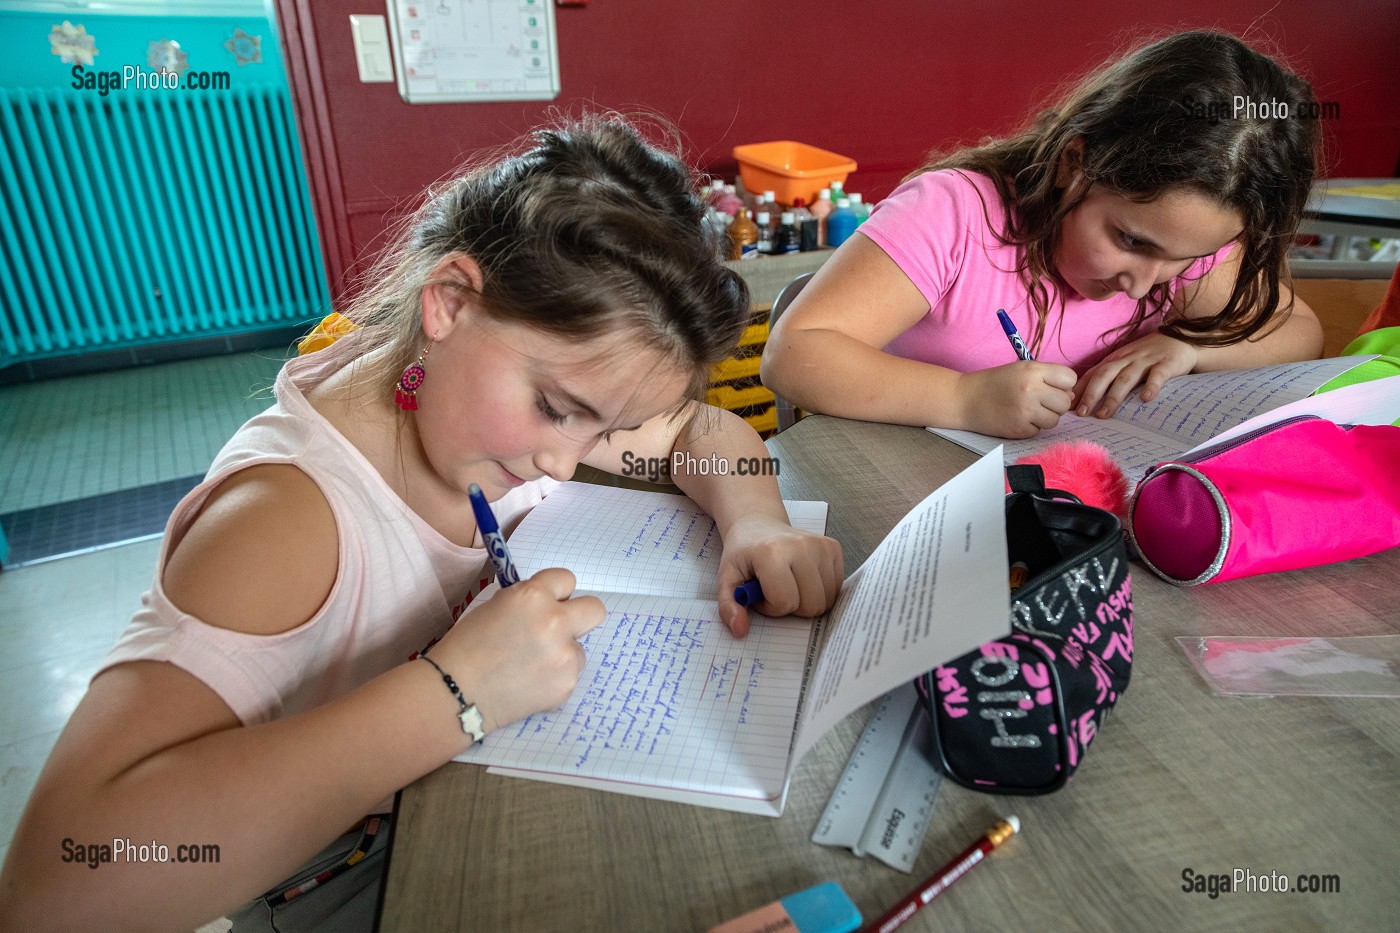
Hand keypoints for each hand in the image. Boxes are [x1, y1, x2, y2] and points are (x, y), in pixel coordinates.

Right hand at [434, 568, 604, 732]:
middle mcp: (554, 621)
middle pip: (595, 609)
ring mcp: (563, 654)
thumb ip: (530, 602)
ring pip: (580, 648)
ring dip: (562, 654)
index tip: (550, 604)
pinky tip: (527, 684)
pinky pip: (570, 674)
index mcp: (533, 595)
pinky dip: (554, 679)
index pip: (567, 579)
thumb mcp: (497, 606)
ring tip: (529, 667)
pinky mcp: (566, 683)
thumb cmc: (467, 647)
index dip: (557, 594)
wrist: (455, 691)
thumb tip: (552, 604)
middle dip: (582, 617)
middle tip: (562, 630)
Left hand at [716, 515, 842, 637]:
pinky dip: (820, 591)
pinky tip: (803, 578)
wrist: (758, 525)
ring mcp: (821, 545)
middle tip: (775, 589)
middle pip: (811, 605)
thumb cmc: (743, 554)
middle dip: (792, 606)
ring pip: (826, 600)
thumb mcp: (727, 579)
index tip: (761, 592)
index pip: (784, 602)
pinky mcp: (833, 547)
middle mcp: (801, 546)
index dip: (771, 606)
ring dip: (807, 600)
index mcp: (772, 552)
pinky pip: (836, 589)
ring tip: (788, 583)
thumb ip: (729, 606)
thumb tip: (740, 630)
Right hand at [955, 362, 1076, 437]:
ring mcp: (1026, 411)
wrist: (964, 399)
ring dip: (1044, 417)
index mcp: (1033, 370)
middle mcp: (1032, 389)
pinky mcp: (1019, 429)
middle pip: (1065, 402)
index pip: (1069, 379)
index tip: (1050, 386)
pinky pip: (1039, 431)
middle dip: (1054, 403)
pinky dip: (1030, 427)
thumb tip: (1071, 396)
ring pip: (1055, 420)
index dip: (1062, 384)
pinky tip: (1016, 418)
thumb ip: (1047, 377)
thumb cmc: (994, 382)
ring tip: (1027, 410)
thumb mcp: (1020, 369)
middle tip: (1037, 401)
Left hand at [1073, 332, 1198, 417]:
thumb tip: (1082, 399)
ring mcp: (1146, 361)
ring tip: (1104, 414)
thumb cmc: (1148, 356)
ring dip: (1113, 397)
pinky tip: (1145, 399)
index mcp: (1115, 359)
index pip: (1093, 374)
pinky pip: (1158, 375)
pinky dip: (1151, 386)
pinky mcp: (1167, 364)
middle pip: (1104, 375)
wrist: (1182, 338)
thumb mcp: (1124, 362)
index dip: (1079, 389)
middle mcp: (1127, 358)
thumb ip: (1107, 378)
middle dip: (1090, 394)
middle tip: (1081, 414)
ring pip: (1126, 378)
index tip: (1066, 407)